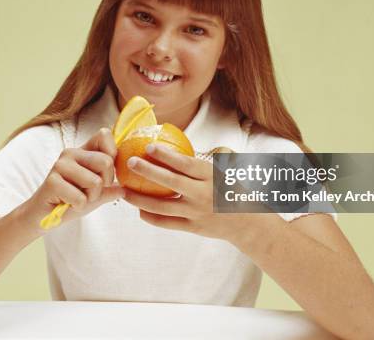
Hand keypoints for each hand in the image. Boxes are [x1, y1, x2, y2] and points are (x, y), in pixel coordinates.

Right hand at [20, 128, 124, 232]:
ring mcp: (60, 165)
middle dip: (105, 184)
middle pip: (106, 162)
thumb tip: (126, 188)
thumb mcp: (96, 194)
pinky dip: (79, 206)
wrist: (44, 216)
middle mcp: (71, 153)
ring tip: (77, 198)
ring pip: (95, 182)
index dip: (113, 154)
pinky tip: (68, 204)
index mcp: (83, 151)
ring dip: (91, 198)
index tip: (106, 173)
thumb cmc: (71, 201)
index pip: (104, 134)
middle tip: (91, 192)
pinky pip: (81, 198)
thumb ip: (110, 189)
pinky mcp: (52, 181)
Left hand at [122, 143, 245, 241]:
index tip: (149, 146)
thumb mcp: (227, 171)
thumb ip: (211, 159)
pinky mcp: (194, 229)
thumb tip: (189, 145)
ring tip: (124, 191)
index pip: (186, 163)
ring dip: (141, 199)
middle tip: (130, 162)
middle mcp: (203, 194)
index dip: (167, 155)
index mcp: (212, 176)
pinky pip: (168, 223)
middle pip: (171, 182)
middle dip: (148, 171)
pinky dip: (151, 217)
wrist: (249, 223)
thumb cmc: (233, 190)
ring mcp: (197, 213)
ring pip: (163, 206)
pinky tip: (139, 210)